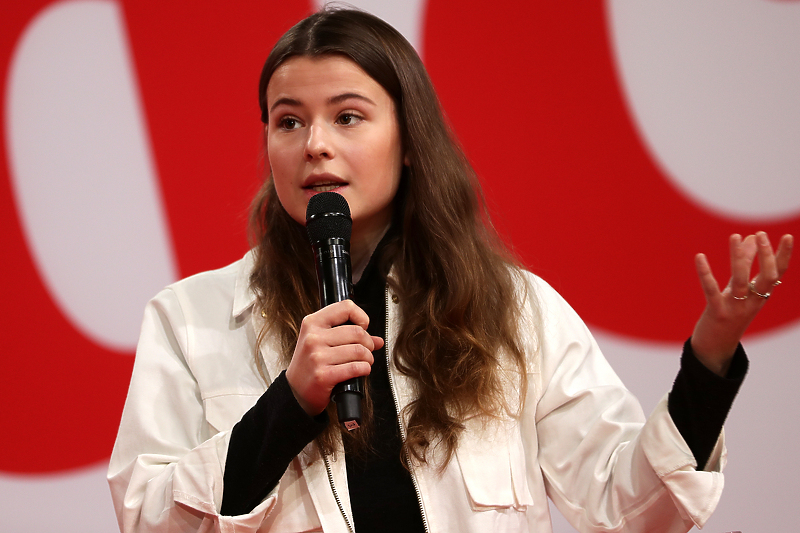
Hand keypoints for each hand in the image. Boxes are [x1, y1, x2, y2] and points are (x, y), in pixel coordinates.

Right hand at [285, 300, 382, 415]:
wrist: (295, 391)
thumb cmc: (309, 364)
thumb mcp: (321, 342)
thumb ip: (348, 336)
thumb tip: (377, 340)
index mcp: (312, 323)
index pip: (345, 307)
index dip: (361, 317)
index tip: (363, 326)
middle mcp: (313, 338)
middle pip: (357, 332)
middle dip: (368, 343)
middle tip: (367, 350)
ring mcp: (317, 357)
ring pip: (359, 350)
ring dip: (368, 358)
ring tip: (364, 361)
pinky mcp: (323, 376)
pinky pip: (355, 368)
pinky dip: (364, 369)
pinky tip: (361, 370)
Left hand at [691, 232, 792, 375]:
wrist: (715, 348)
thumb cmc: (728, 313)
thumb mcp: (739, 288)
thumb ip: (745, 263)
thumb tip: (749, 237)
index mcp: (761, 296)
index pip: (778, 274)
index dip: (783, 256)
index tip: (786, 236)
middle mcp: (753, 303)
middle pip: (766, 278)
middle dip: (765, 255)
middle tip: (760, 234)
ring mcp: (736, 309)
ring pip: (740, 281)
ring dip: (738, 258)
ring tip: (735, 236)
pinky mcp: (717, 313)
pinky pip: (712, 291)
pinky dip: (705, 273)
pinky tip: (699, 256)